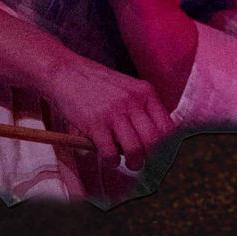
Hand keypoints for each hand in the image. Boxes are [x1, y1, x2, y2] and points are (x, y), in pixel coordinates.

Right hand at [49, 52, 171, 164]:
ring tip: (131, 164)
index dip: (169, 147)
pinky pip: (110, 153)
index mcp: (146, 92)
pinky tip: (110, 158)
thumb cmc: (99, 85)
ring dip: (135, 163)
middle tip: (147, 163)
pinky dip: (112, 161)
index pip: (168, 126)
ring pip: (135, 150)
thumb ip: (144, 108)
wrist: (67, 71)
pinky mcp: (95, 123)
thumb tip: (160, 140)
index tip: (164, 157)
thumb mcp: (129, 89)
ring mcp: (114, 112)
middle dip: (153, 159)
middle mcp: (133, 101)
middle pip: (155, 141)